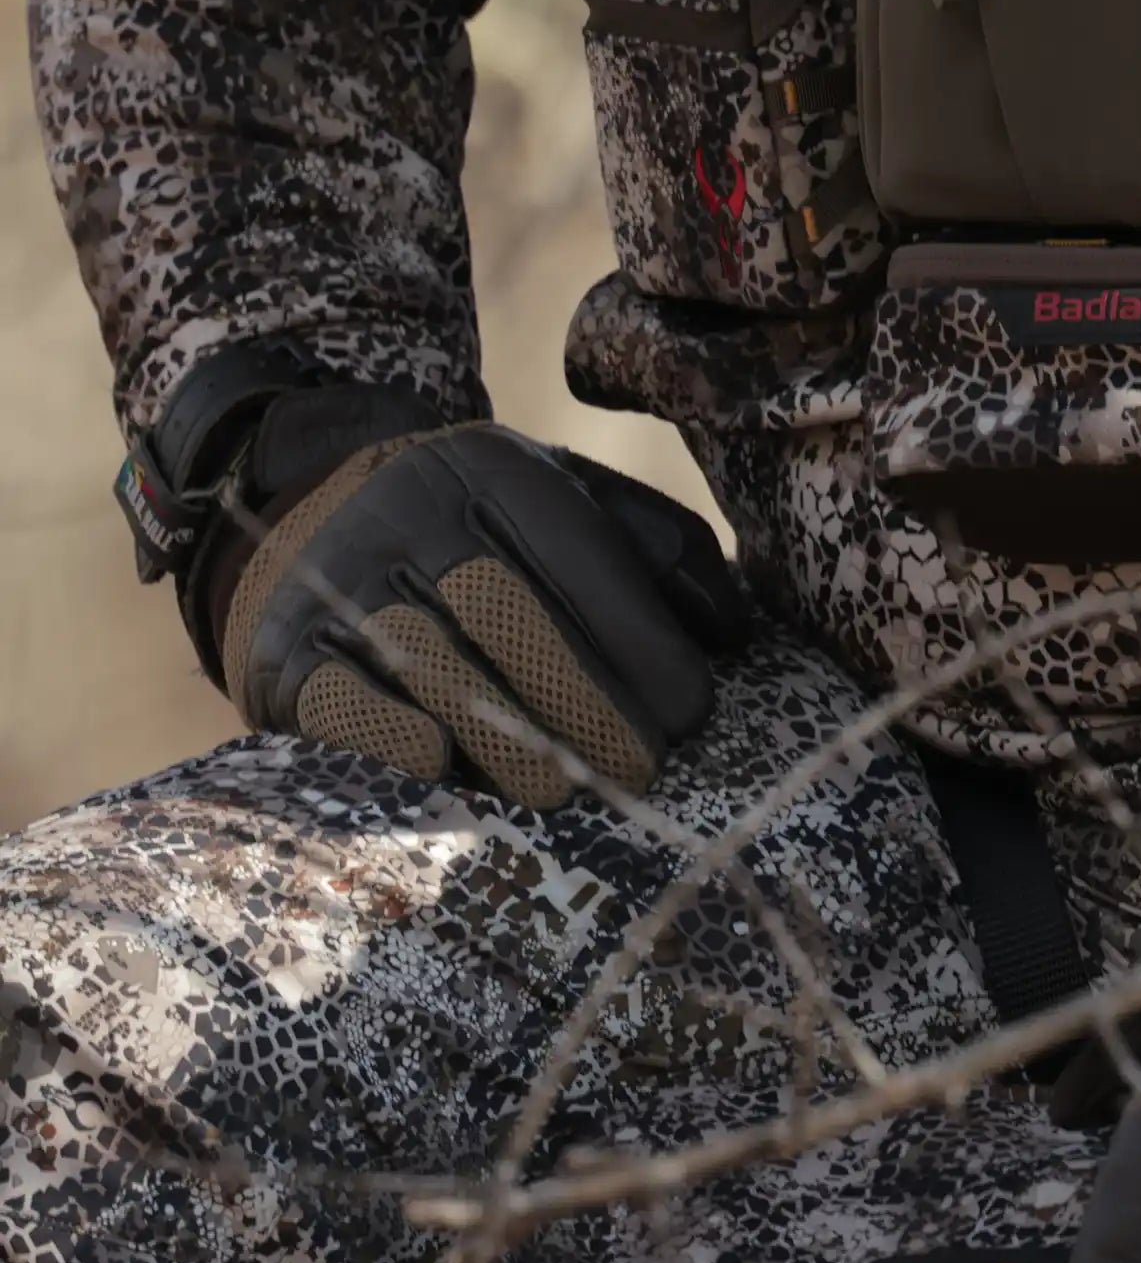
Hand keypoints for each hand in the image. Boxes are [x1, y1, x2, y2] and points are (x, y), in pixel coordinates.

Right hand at [206, 393, 743, 808]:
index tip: (691, 711)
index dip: (639, 638)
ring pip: (430, 662)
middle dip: (582, 698)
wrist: (312, 512)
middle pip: (505, 610)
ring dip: (503, 736)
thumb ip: (658, 551)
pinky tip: (447, 770)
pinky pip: (342, 703)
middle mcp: (411, 514)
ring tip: (564, 790)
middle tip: (639, 768)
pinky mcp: (285, 654)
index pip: (577, 553)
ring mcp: (339, 582)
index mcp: (495, 471)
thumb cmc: (488, 533)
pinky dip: (395, 740)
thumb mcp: (571, 505)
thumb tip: (733, 632)